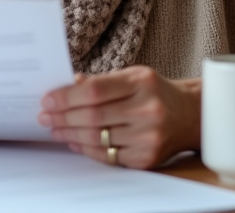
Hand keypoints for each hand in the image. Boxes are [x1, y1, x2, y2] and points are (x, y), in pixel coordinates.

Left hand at [38, 66, 201, 168]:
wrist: (189, 116)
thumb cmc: (155, 92)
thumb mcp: (132, 76)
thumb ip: (101, 81)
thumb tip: (69, 85)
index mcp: (142, 83)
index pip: (95, 91)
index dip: (67, 97)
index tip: (48, 100)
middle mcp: (148, 110)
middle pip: (93, 116)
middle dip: (63, 117)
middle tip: (45, 116)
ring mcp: (149, 137)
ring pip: (98, 138)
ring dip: (70, 134)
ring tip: (55, 129)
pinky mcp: (147, 158)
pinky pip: (108, 156)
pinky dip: (86, 149)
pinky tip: (74, 141)